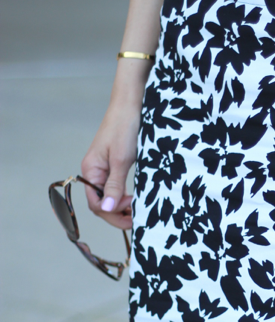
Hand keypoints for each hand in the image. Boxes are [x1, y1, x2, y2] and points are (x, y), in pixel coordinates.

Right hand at [80, 72, 145, 229]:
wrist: (132, 103)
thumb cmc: (125, 126)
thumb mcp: (122, 159)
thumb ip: (114, 185)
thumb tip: (107, 209)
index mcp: (91, 170)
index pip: (96, 204)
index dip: (112, 213)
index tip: (132, 212)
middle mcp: (94, 171)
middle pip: (101, 202)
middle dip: (117, 213)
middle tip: (137, 218)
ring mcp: (104, 167)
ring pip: (109, 196)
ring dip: (121, 206)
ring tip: (136, 211)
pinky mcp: (115, 163)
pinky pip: (116, 185)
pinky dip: (124, 195)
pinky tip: (135, 198)